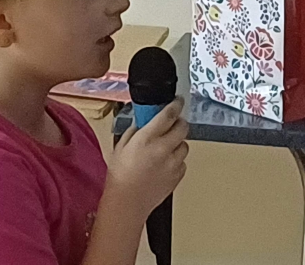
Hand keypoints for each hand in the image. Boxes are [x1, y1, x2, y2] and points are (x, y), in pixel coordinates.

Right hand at [105, 97, 189, 217]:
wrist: (127, 203)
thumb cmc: (120, 177)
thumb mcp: (121, 146)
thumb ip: (135, 131)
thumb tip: (144, 121)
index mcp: (147, 138)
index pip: (169, 114)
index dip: (175, 105)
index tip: (178, 101)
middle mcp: (163, 148)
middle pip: (183, 127)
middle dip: (179, 123)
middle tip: (172, 125)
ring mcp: (173, 162)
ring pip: (184, 145)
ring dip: (177, 143)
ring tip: (164, 150)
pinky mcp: (178, 175)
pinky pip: (183, 161)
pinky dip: (176, 160)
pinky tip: (164, 165)